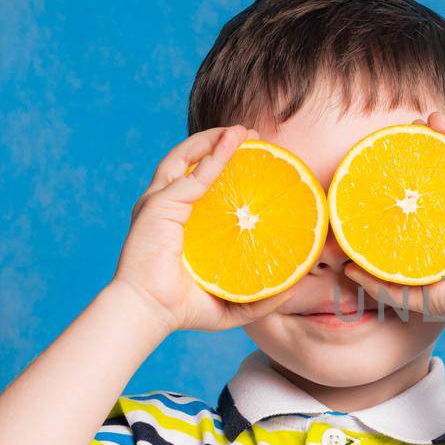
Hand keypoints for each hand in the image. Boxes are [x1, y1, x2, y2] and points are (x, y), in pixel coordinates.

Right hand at [111, 124, 302, 333]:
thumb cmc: (182, 309)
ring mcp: (159, 201)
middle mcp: (166, 205)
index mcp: (178, 220)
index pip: (198, 180)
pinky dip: (213, 156)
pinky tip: (233, 143)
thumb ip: (261, 297)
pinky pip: (191, 175)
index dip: (222, 163)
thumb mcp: (231, 304)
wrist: (150, 314)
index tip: (254, 155)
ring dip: (215, 140)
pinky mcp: (159, 204)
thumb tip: (293, 287)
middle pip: (191, 160)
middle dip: (220, 143)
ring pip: (186, 157)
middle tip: (254, 137)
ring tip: (244, 131)